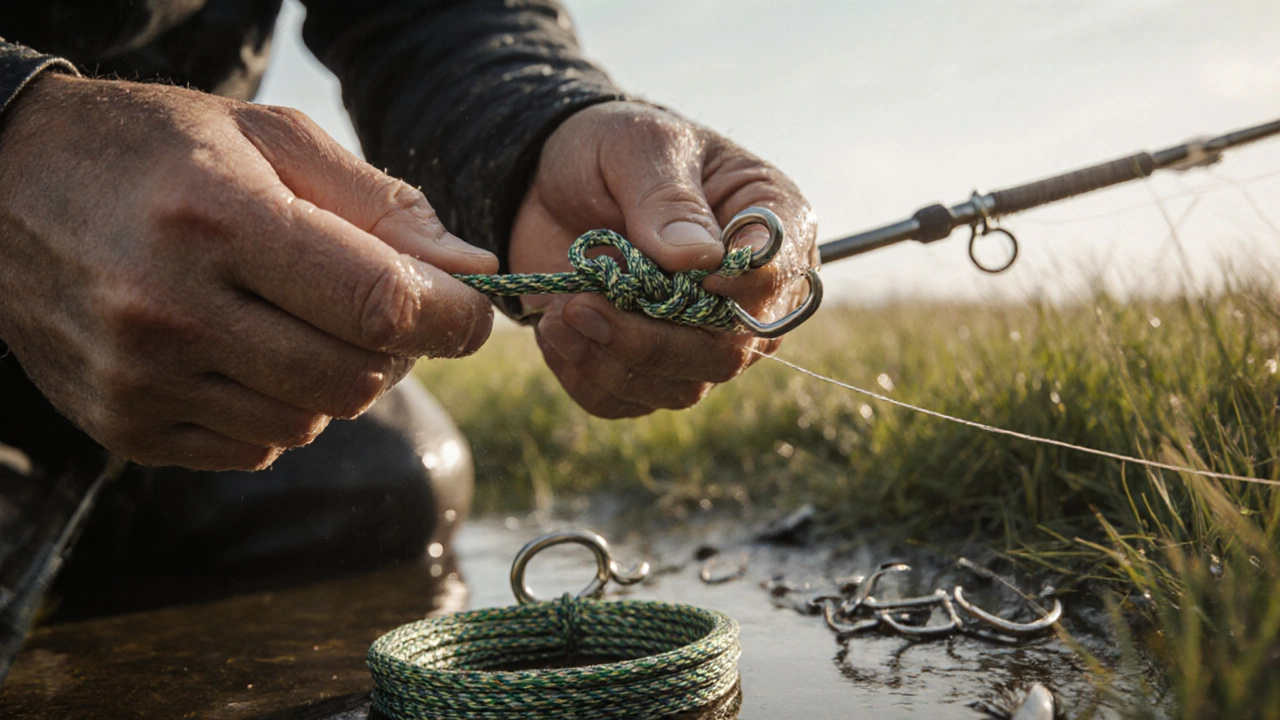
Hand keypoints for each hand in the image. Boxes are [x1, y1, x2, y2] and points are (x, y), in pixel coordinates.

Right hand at [0, 74, 496, 469]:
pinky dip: (283, 409)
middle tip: (384, 308)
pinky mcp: (125, 426)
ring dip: (339, 379)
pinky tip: (252, 352)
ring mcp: (141, 379)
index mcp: (218, 220)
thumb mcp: (268, 137)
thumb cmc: (153, 150)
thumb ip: (379, 204)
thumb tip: (471, 270)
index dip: (451, 317)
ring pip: (313, 420)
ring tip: (304, 319)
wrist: (3, 189)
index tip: (472, 311)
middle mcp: (172, 309)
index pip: (378, 303)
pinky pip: (258, 447)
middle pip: (355, 377)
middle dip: (397, 350)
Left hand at [509, 102, 817, 417]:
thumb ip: (667, 198)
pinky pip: (627, 401)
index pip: (775, 276)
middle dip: (649, 341)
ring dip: (609, 359)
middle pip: (728, 352)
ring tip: (561, 309)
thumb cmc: (612, 150)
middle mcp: (749, 295)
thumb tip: (700, 260)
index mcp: (771, 225)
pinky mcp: (650, 367)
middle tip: (581, 305)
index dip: (731, 288)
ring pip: (680, 387)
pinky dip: (585, 375)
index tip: (671, 272)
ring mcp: (703, 339)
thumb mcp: (638, 147)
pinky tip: (556, 329)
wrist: (549, 181)